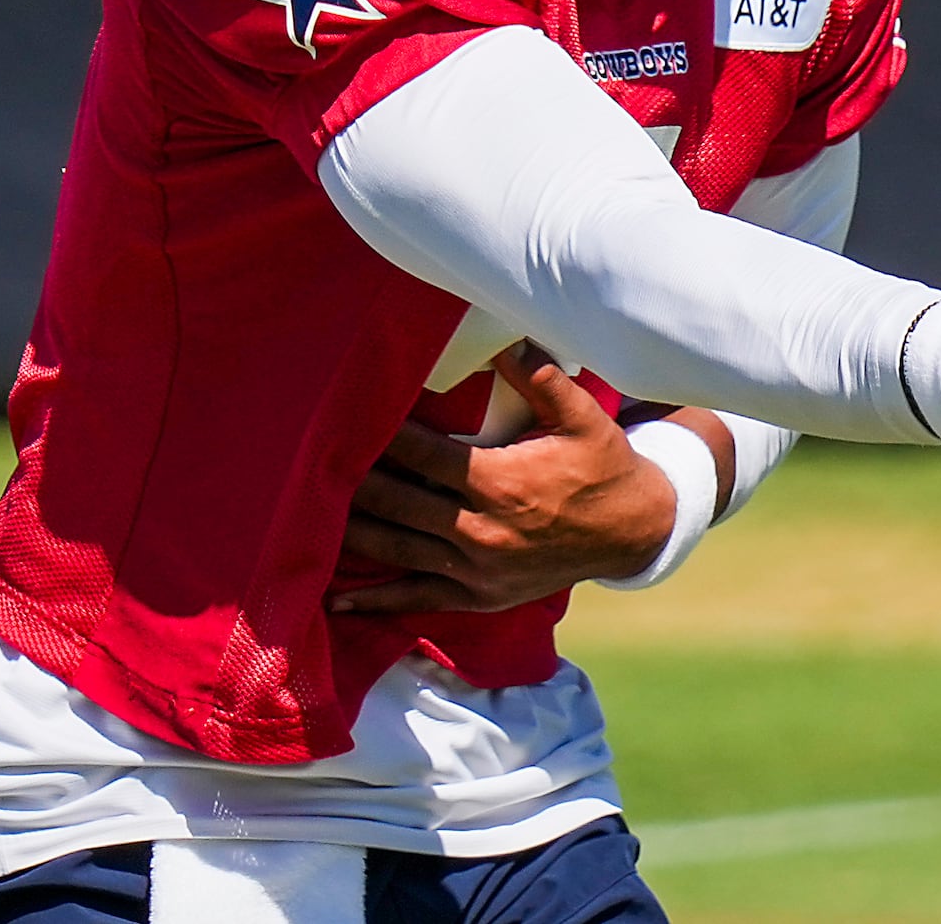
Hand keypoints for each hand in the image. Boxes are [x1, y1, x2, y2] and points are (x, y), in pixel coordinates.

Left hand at [329, 344, 718, 615]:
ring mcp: (475, 569)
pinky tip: (336, 600)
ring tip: (308, 509)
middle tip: (313, 455)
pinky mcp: (476, 595)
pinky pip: (415, 598)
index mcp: (501, 483)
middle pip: (396, 500)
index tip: (351, 415)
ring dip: (350, 527)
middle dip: (354, 477)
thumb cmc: (605, 467)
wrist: (632, 533)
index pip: (423, 455)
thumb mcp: (584, 418)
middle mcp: (481, 530)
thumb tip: (505, 339)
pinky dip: (374, 601)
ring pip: (395, 546)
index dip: (384, 435)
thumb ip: (542, 379)